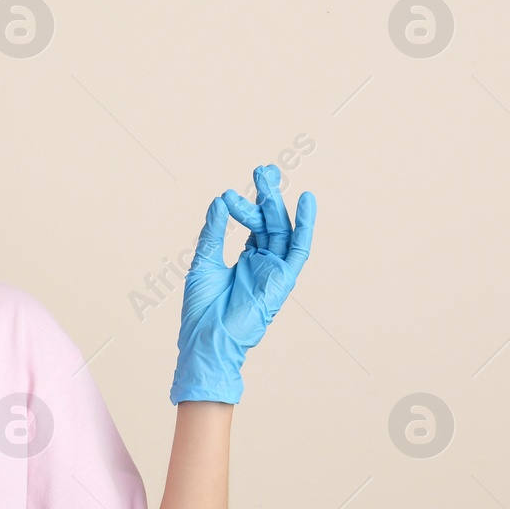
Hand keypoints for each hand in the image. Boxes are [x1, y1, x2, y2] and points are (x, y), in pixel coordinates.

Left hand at [169, 164, 315, 404]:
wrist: (207, 339)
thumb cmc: (202, 308)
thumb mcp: (204, 262)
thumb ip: (214, 232)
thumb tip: (219, 200)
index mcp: (245, 259)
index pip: (252, 224)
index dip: (246, 204)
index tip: (229, 193)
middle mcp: (264, 262)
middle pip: (270, 221)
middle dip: (267, 195)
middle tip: (261, 169)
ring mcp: (274, 270)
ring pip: (281, 229)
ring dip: (277, 202)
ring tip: (269, 176)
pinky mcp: (283, 280)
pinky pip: (299, 249)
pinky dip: (305, 225)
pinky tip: (307, 201)